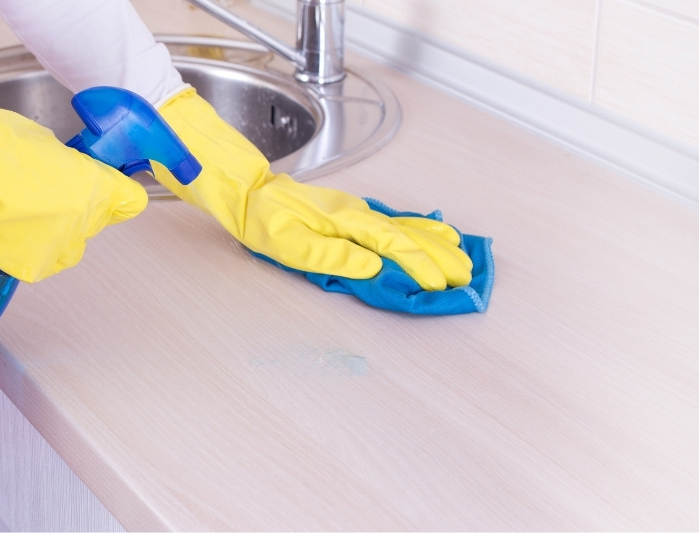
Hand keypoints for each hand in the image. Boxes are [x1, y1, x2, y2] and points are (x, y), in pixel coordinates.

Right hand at [0, 93, 146, 281]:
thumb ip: (65, 160)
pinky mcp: (33, 266)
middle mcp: (87, 221)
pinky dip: (30, 246)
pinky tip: (8, 229)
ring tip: (23, 211)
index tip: (113, 188)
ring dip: (57, 230)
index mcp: (96, 185)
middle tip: (48, 192)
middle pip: (98, 219)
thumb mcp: (42, 139)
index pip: (131, 200)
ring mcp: (61, 247)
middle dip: (80, 206)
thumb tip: (64, 166)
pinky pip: (43, 257)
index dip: (121, 192)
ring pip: (72, 242)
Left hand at [151, 88, 471, 290]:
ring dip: (435, 240)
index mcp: (344, 221)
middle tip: (465, 274)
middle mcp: (357, 212)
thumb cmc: (264, 221)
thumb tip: (373, 266)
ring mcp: (357, 209)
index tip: (439, 285)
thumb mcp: (290, 245)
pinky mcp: (352, 210)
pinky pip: (394, 218)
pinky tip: (431, 230)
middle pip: (407, 234)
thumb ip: (333, 256)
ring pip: (405, 224)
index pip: (391, 245)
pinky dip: (419, 226)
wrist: (248, 193)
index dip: (419, 265)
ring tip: (462, 252)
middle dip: (438, 255)